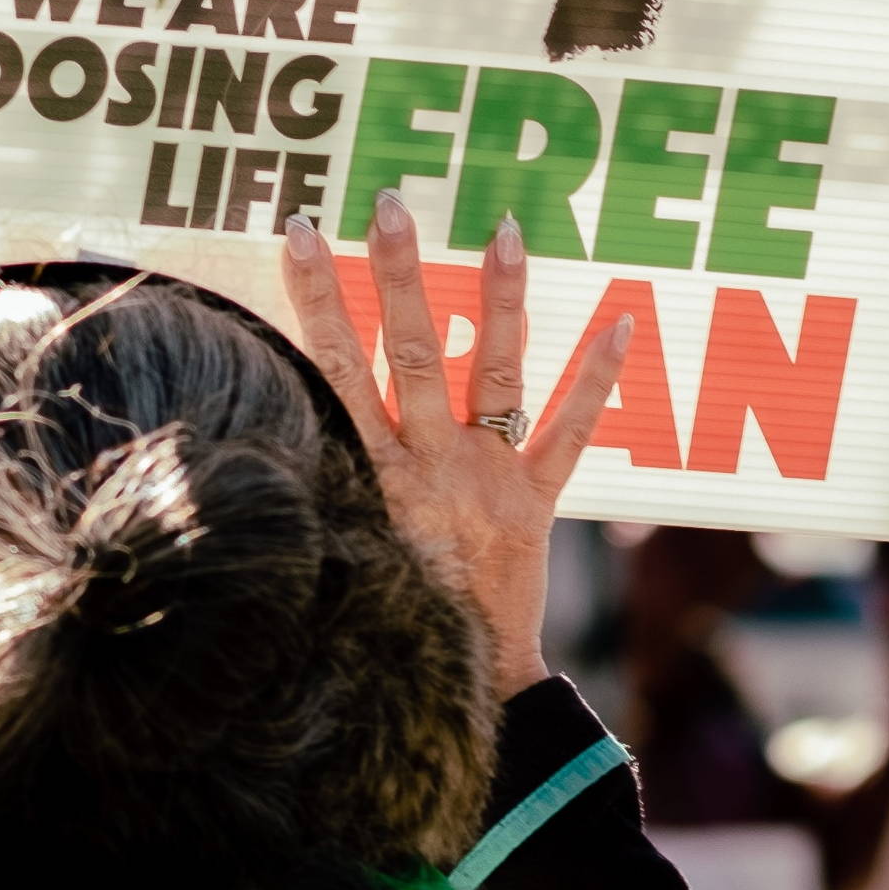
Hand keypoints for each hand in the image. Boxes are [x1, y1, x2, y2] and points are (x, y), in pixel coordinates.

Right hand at [283, 196, 629, 700]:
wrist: (459, 686)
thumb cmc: (382, 620)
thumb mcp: (334, 549)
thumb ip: (315, 485)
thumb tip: (265, 423)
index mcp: (371, 476)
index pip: (334, 367)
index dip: (315, 297)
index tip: (298, 231)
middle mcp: (431, 465)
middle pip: (411, 352)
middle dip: (397, 273)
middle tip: (390, 203)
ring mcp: (489, 477)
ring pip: (495, 373)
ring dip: (499, 298)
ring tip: (505, 229)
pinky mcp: (535, 499)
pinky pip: (571, 431)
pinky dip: (599, 375)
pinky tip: (624, 319)